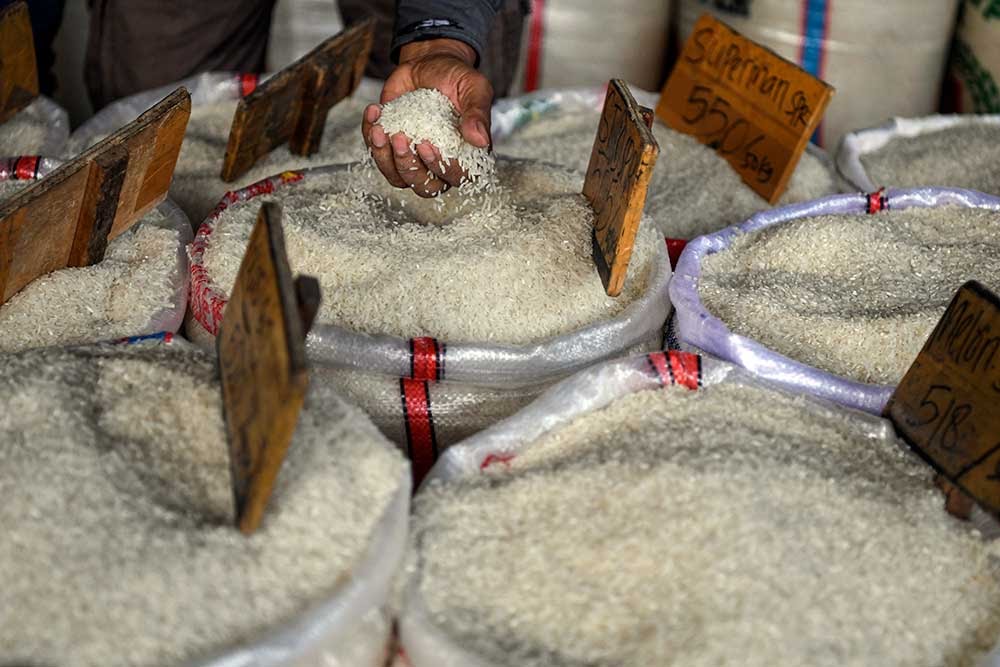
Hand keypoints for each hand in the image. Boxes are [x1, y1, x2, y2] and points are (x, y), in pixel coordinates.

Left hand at [362, 38, 493, 197]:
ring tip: (380, 129)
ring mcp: (413, 158)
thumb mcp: (474, 88)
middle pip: (424, 187)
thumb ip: (478, 113)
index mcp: (465, 156)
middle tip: (400, 139)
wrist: (430, 63)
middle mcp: (438, 164)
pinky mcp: (391, 147)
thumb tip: (481, 141)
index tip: (426, 144)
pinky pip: (376, 154)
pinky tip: (374, 111)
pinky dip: (370, 136)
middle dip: (409, 167)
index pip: (457, 177)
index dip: (441, 167)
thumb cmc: (457, 78)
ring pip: (397, 178)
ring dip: (384, 158)